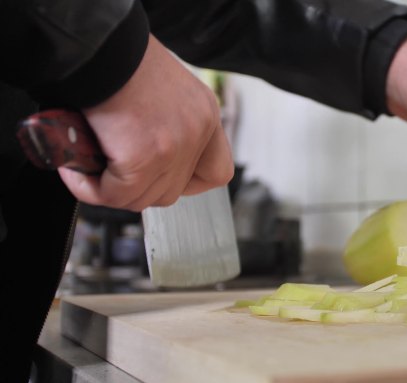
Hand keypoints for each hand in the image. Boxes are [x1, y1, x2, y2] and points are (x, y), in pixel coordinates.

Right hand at [58, 35, 233, 210]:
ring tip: (88, 168)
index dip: (188, 183)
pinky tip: (74, 170)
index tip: (159, 175)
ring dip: (111, 189)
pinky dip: (89, 188)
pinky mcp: (142, 159)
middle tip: (111, 171)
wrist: (101, 45)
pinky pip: (114, 195)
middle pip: (173, 191)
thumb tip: (145, 154)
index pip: (216, 172)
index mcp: (206, 113)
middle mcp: (197, 132)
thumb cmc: (122, 59)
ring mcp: (174, 148)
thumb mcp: (165, 89)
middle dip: (139, 188)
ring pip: (143, 198)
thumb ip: (168, 122)